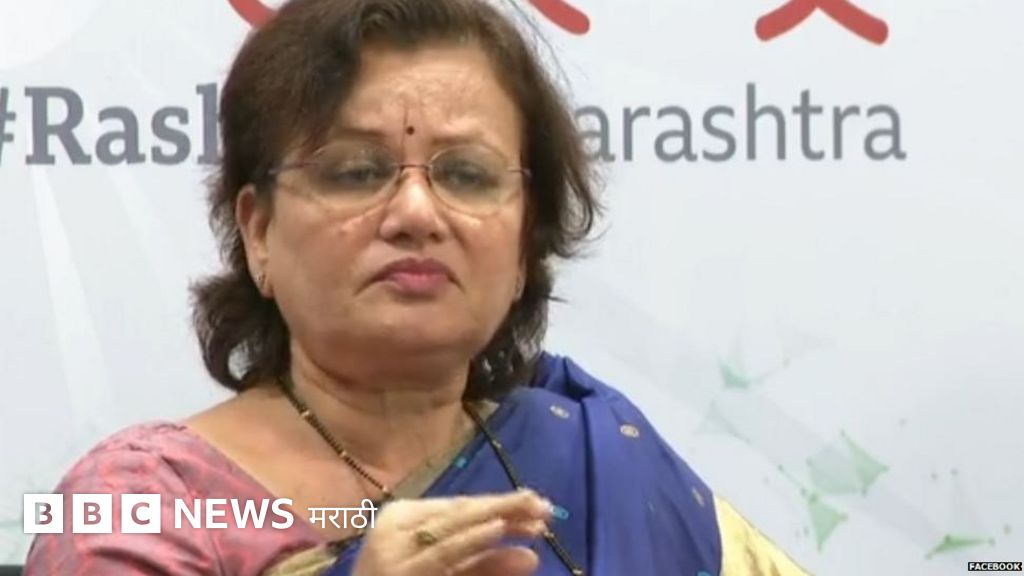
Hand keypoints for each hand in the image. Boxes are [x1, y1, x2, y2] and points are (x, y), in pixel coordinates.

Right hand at [351, 489, 552, 575]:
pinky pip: (441, 556)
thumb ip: (482, 564)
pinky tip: (495, 529)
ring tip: (528, 515)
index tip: (536, 503)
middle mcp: (394, 530)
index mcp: (400, 518)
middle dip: (505, 508)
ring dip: (494, 519)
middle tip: (544, 505)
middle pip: (458, 514)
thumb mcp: (445, 573)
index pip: (458, 507)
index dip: (499, 504)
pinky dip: (469, 541)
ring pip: (452, 530)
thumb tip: (529, 555)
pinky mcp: (404, 575)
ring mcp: (396, 554)